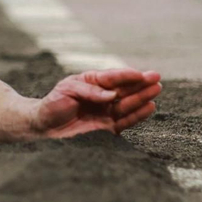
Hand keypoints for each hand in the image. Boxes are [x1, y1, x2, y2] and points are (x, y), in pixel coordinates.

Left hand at [31, 67, 161, 138]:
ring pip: (128, 103)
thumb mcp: (67, 90)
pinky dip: (138, 115)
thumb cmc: (53, 103)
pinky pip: (126, 120)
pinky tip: (150, 107)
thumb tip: (112, 95)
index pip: (112, 77)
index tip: (141, 74)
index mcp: (92, 82)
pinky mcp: (108, 127)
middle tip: (157, 78)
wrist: (44, 126)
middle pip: (124, 89)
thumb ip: (89, 91)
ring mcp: (106, 111)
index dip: (127, 75)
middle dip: (140, 83)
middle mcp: (102, 96)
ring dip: (142, 97)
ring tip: (156, 90)